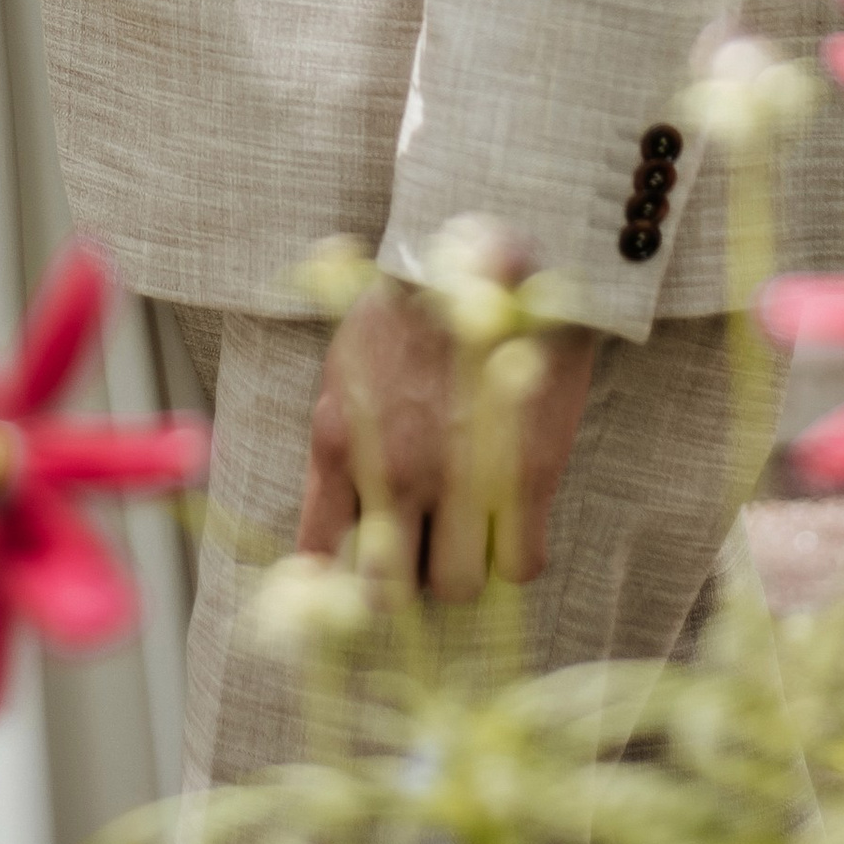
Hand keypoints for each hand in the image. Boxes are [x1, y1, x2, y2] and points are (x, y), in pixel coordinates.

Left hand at [297, 279, 594, 600]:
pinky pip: (520, 565)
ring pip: (457, 588)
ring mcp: (460, 478)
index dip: (341, 586)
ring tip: (475, 532)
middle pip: (389, 592)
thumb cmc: (412, 308)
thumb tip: (324, 541)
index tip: (365, 577)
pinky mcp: (524, 475)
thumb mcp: (345, 371)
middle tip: (427, 551)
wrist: (488, 252)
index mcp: (340, 442)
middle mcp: (393, 472)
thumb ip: (339, 449)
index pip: (320, 557)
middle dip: (408, 581)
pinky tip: (516, 520)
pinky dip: (518, 554)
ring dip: (466, 569)